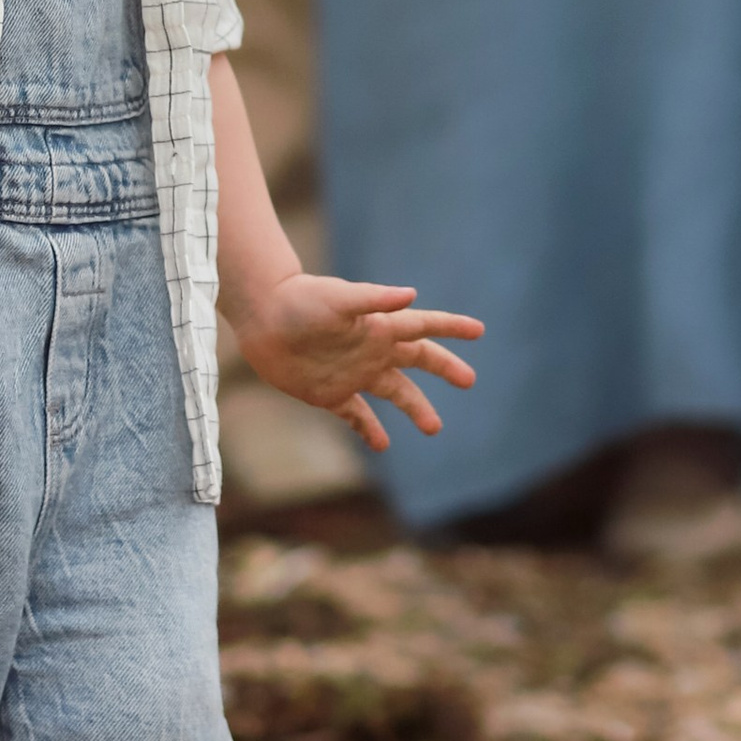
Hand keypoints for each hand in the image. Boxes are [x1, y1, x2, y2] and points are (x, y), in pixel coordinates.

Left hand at [231, 271, 480, 454]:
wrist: (261, 316)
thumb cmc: (299, 300)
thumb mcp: (337, 297)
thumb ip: (373, 298)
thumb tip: (411, 295)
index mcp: (379, 327)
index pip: (424, 327)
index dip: (452, 328)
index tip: (479, 331)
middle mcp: (371, 350)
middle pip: (418, 361)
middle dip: (445, 369)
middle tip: (470, 381)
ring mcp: (353, 373)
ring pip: (394, 392)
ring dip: (415, 408)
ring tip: (434, 428)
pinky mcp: (330, 393)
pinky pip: (357, 415)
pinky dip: (370, 430)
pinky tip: (383, 445)